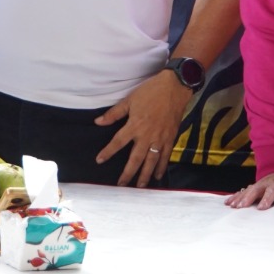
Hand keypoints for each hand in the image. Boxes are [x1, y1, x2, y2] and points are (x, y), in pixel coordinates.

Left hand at [93, 71, 192, 186]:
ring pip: (151, 162)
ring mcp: (160, 139)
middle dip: (128, 173)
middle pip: (135, 159)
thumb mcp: (130, 100)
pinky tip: (158, 176)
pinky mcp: (170, 138)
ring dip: (145, 175)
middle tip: (121, 185)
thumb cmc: (151, 91)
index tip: (99, 160)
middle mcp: (146, 136)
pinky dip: (161, 167)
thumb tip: (98, 122)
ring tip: (139, 186)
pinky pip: (165, 156)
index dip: (107, 152)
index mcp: (135, 125)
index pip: (118, 142)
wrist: (175, 87)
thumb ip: (114, 113)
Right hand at [225, 172, 273, 208]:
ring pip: (247, 191)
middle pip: (255, 190)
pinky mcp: (251, 188)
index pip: (271, 191)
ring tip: (234, 206)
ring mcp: (256, 185)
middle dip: (248, 198)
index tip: (261, 208)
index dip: (266, 199)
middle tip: (242, 207)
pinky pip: (241, 192)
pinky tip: (228, 203)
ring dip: (239, 198)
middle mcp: (264, 184)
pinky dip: (234, 197)